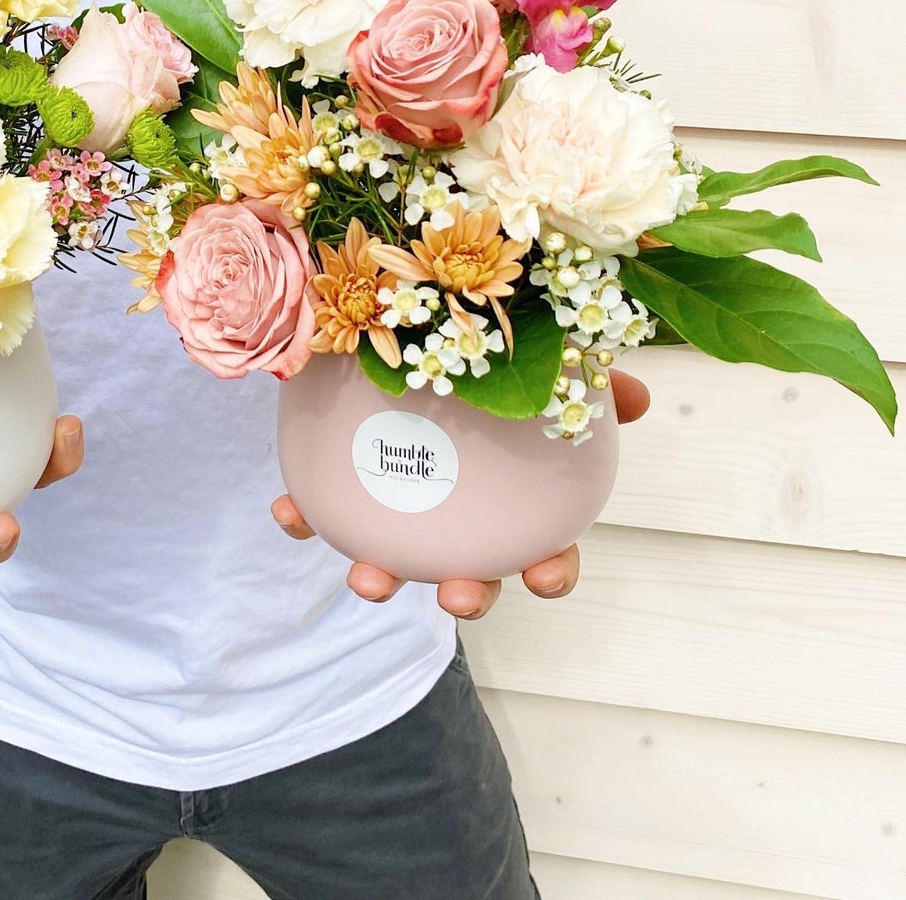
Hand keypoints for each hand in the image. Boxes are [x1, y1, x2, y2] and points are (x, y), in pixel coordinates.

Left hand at [272, 367, 650, 611]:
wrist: (390, 329)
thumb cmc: (475, 358)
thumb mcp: (534, 354)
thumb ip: (577, 373)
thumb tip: (634, 397)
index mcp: (510, 493)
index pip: (545, 545)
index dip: (551, 569)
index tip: (545, 577)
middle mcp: (455, 513)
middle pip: (472, 572)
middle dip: (470, 594)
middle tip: (457, 594)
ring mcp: (395, 507)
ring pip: (394, 558)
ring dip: (382, 577)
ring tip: (367, 579)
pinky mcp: (339, 488)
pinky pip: (321, 513)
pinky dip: (305, 519)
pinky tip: (289, 512)